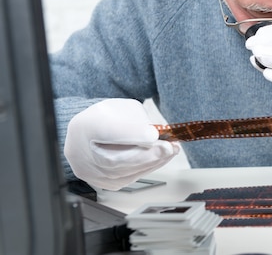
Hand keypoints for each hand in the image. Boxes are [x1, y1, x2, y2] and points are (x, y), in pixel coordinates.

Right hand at [64, 98, 179, 189]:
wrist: (90, 133)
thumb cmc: (108, 119)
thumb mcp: (124, 108)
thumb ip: (136, 120)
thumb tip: (154, 136)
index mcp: (86, 126)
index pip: (106, 131)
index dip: (132, 134)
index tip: (153, 134)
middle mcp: (81, 153)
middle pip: (115, 159)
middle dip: (148, 155)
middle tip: (168, 148)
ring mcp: (90, 172)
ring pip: (123, 173)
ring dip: (151, 163)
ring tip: (169, 152)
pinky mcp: (102, 183)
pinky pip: (127, 179)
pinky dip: (146, 169)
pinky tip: (160, 160)